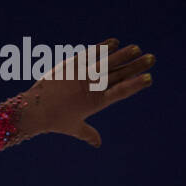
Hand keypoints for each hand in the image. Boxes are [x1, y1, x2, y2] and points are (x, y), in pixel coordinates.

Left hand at [21, 37, 154, 146]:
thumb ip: (88, 134)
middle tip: (151, 58)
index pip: (120, 92)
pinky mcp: (72, 65)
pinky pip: (91, 54)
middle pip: (119, 75)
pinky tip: (115, 42)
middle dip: (136, 66)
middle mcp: (91, 88)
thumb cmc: (54, 121)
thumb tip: (98, 144)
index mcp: (95, 103)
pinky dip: (103, 48)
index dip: (135, 85)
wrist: (34, 110)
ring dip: (123, 54)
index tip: (148, 78)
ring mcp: (82, 75)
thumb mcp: (74, 128)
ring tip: (137, 49)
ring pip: (107, 62)